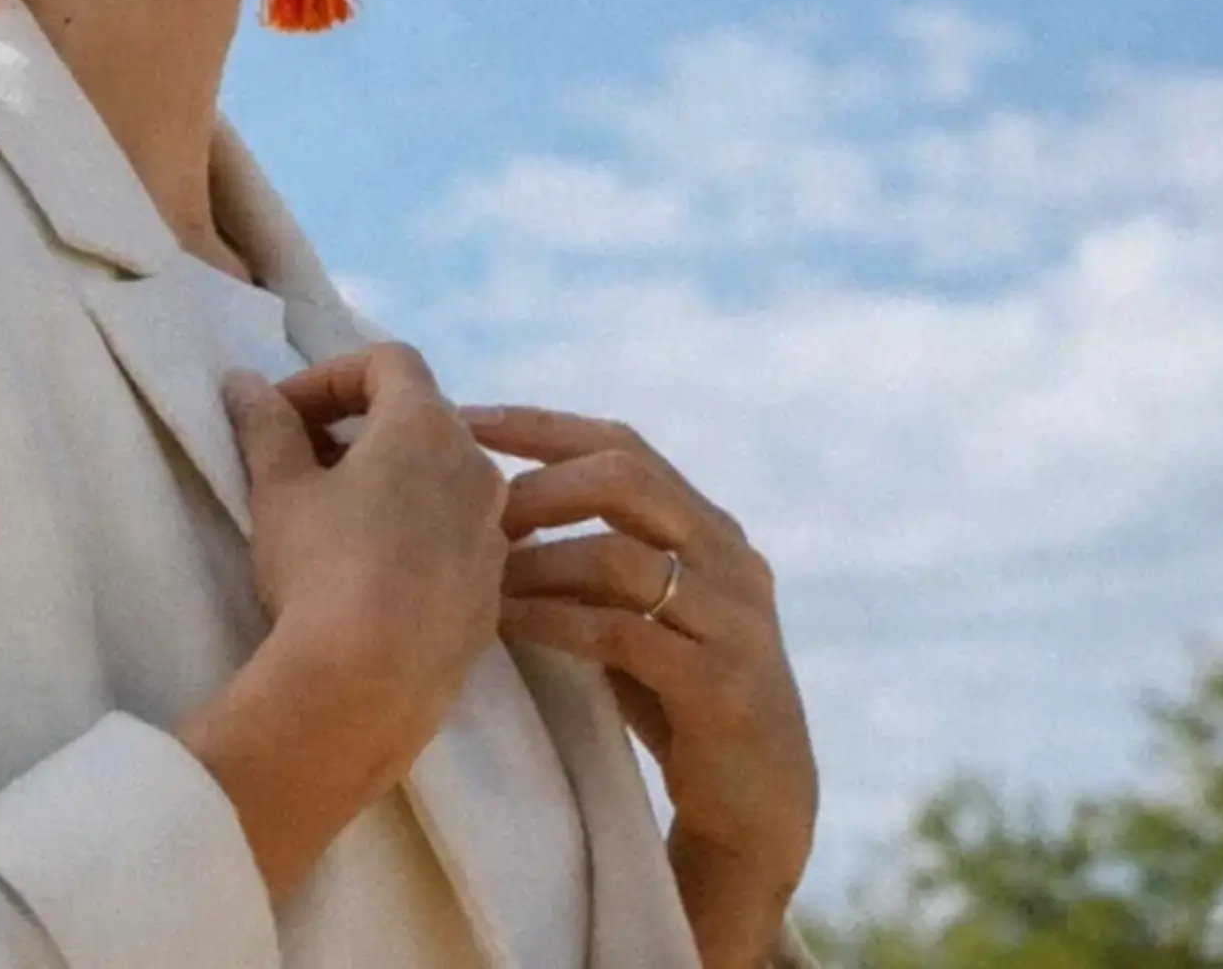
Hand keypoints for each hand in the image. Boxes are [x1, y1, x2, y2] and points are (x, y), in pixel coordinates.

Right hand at [219, 344, 509, 770]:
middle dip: (357, 429)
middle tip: (300, 465)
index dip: (329, 375)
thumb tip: (244, 382)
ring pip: (443, 481)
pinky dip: (415, 534)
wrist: (371, 686)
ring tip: (334, 522)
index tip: (283, 416)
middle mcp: (478, 468)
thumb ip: (266, 425)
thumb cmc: (322, 567)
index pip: (387, 361)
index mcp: (428, 427)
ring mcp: (494, 534)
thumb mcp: (279, 490)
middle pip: (420, 419)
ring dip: (390, 482)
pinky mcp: (493, 593)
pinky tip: (371, 576)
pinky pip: (455, 539)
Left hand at [458, 401, 815, 948]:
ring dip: (536, 559)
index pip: (624, 445)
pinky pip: (623, 633)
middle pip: (627, 477)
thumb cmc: (680, 702)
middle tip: (468, 504)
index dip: (542, 426)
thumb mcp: (644, 614)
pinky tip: (503, 623)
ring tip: (475, 571)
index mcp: (711, 530)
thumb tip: (492, 510)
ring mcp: (733, 620)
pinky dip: (554, 621)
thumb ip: (598, 560)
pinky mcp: (720, 684)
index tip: (465, 418)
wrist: (757, 805)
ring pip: (621, 554)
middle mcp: (731, 560)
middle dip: (537, 483)